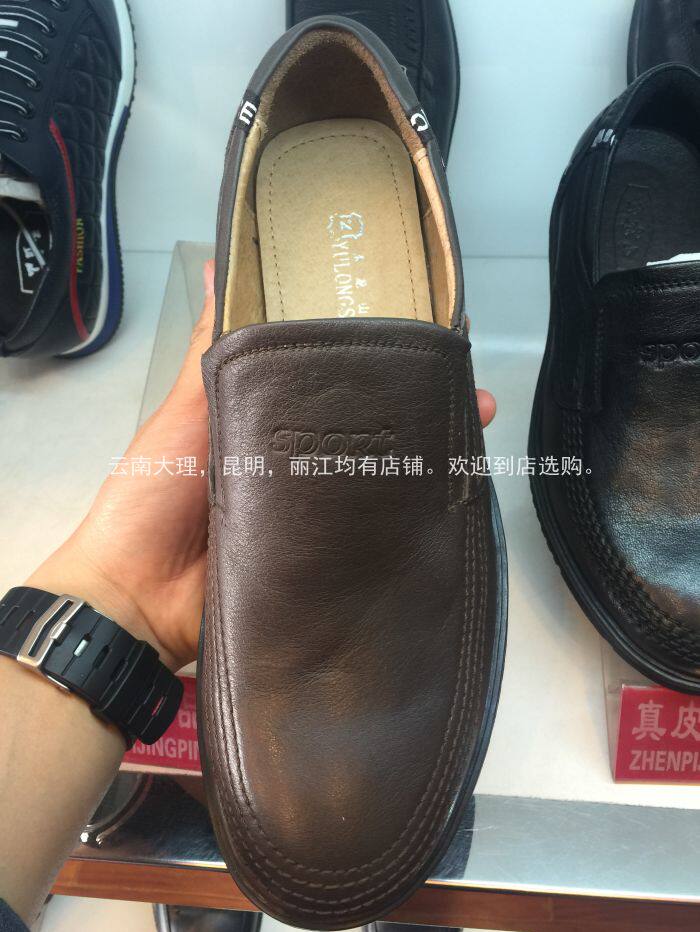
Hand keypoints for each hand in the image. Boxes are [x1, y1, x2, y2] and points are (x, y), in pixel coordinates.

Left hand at [27, 263, 496, 670]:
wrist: (136, 600)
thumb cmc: (153, 496)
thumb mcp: (184, 413)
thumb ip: (211, 351)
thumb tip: (218, 264)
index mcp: (275, 423)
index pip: (336, 385)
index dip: (379, 365)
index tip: (425, 342)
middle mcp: (304, 464)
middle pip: (371, 431)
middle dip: (423, 411)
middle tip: (472, 396)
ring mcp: (318, 516)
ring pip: (381, 481)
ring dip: (429, 461)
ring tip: (472, 436)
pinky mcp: (325, 562)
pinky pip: (371, 537)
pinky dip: (408, 522)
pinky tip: (447, 503)